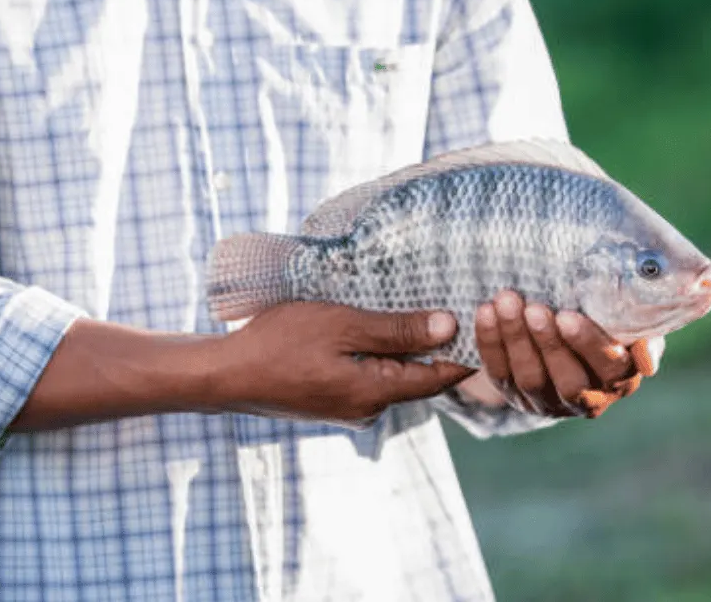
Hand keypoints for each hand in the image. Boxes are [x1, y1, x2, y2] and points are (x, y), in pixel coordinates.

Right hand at [212, 302, 469, 427]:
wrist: (223, 376)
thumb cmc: (279, 343)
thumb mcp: (343, 325)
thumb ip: (397, 329)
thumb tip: (450, 326)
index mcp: (377, 392)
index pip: (441, 376)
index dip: (467, 349)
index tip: (486, 320)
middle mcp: (370, 408)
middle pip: (420, 375)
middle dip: (440, 343)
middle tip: (460, 302)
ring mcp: (351, 408)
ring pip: (394, 373)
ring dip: (408, 346)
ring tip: (423, 306)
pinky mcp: (335, 400)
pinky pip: (371, 374)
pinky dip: (381, 352)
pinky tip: (380, 325)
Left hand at [470, 291, 663, 417]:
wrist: (566, 332)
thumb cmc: (607, 318)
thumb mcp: (630, 319)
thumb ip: (645, 323)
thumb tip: (655, 346)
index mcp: (622, 379)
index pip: (611, 368)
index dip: (589, 345)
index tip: (569, 314)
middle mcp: (588, 398)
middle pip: (569, 380)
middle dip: (550, 343)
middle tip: (535, 308)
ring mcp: (548, 401)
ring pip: (531, 378)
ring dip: (516, 339)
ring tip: (508, 301)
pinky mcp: (515, 394)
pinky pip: (500, 372)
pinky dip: (490, 341)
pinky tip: (486, 311)